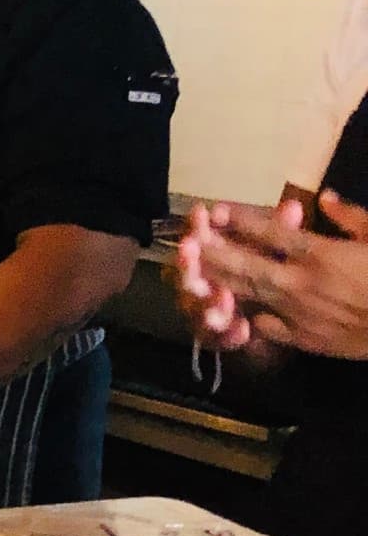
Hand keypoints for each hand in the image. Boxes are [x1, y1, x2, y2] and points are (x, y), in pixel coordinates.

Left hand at [176, 193, 367, 358]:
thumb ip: (350, 217)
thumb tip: (324, 197)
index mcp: (319, 252)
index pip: (270, 232)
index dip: (240, 220)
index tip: (216, 210)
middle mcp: (300, 281)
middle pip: (245, 263)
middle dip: (213, 250)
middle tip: (186, 239)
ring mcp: (297, 312)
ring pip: (247, 295)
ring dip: (217, 282)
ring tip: (190, 272)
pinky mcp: (302, 338)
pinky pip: (264, 327)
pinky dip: (243, 318)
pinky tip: (224, 311)